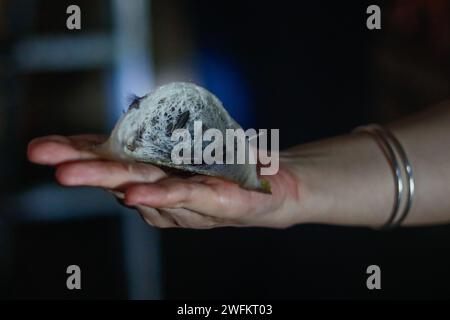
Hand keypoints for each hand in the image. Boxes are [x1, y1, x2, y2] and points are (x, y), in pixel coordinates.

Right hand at [27, 135, 301, 228]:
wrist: (271, 186)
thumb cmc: (227, 165)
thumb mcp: (192, 144)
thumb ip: (161, 136)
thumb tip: (131, 115)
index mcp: (153, 172)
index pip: (112, 159)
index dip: (78, 152)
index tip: (43, 146)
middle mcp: (160, 190)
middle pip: (117, 175)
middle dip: (79, 166)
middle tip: (42, 156)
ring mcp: (183, 200)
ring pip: (142, 187)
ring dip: (106, 179)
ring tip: (71, 172)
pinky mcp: (212, 202)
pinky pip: (182, 196)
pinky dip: (158, 195)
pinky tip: (134, 193)